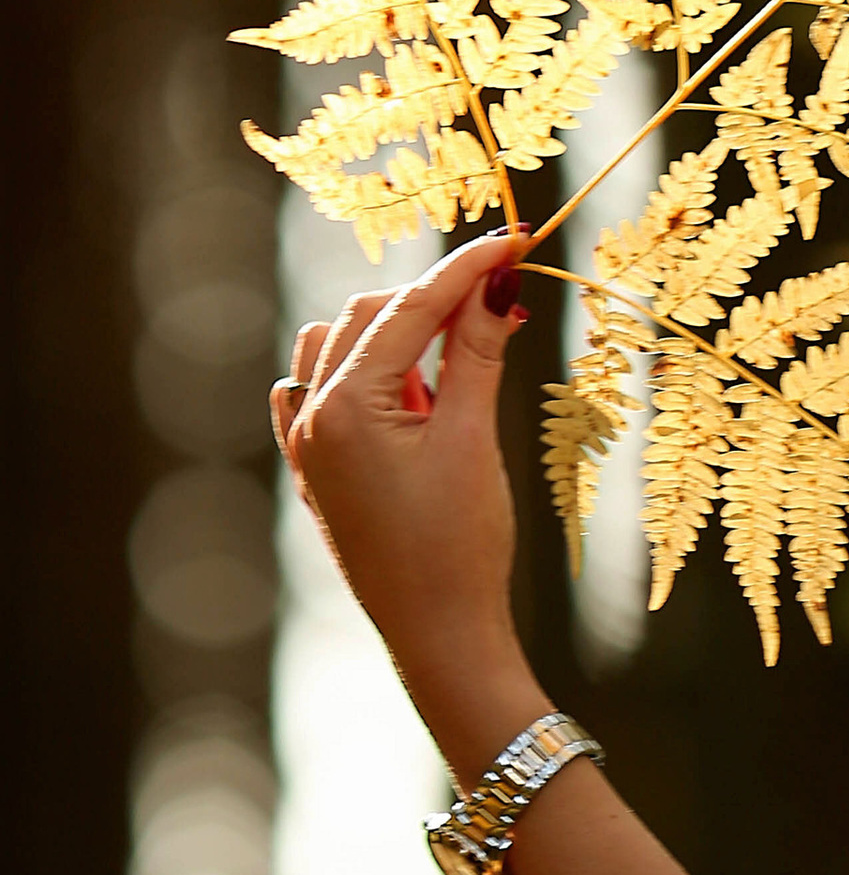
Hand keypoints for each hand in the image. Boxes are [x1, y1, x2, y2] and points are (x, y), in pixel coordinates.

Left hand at [274, 232, 540, 763]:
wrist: (439, 634)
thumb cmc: (459, 544)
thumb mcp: (474, 439)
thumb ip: (477, 354)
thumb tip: (497, 286)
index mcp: (346, 407)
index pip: (410, 308)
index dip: (466, 269)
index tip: (515, 240)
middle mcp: (312, 417)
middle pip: (370, 317)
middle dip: (435, 299)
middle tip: (503, 300)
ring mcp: (308, 445)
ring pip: (339, 346)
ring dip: (397, 333)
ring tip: (460, 357)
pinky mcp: (319, 470)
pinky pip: (321, 393)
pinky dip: (364, 373)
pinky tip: (408, 389)